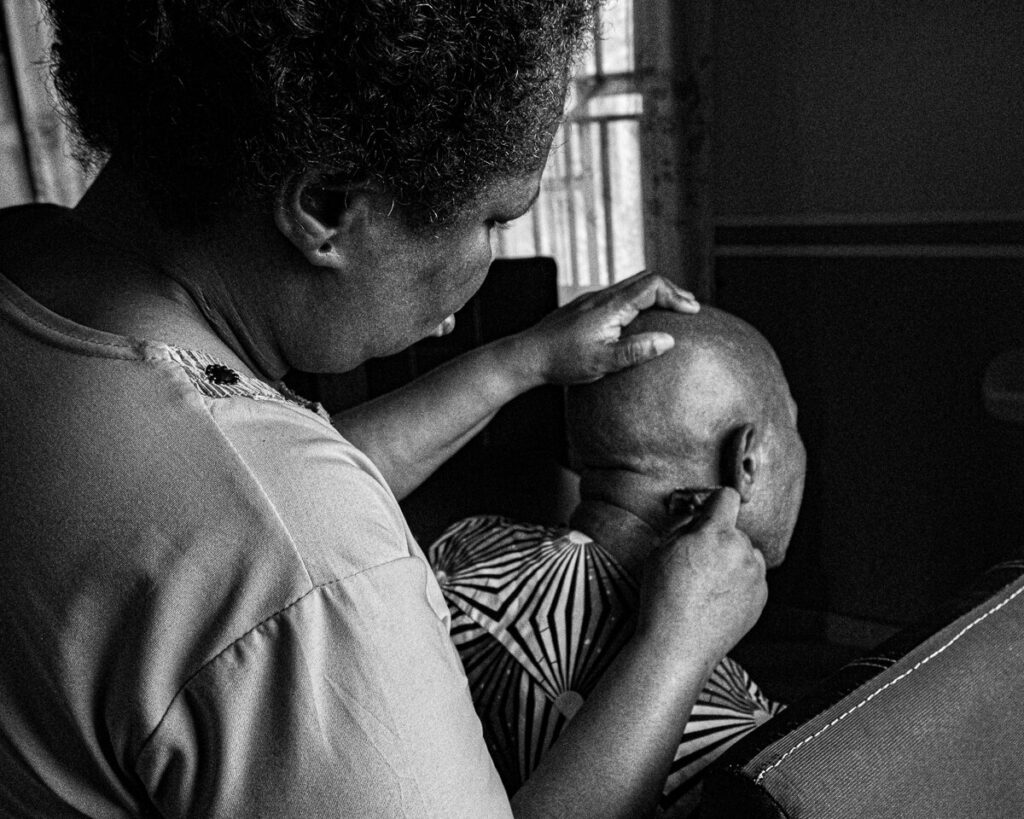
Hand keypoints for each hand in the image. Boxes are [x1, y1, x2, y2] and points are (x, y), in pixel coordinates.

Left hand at [511, 271, 698, 385]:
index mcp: (610, 306)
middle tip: (690, 307)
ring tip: (672, 310)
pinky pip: (618, 295)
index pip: (651, 285)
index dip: (676, 295)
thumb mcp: (603, 362)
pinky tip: (640, 318)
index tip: (693, 311)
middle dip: (671, 290)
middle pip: (644, 279)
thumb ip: (636, 351)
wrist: (526, 356)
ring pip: (630, 286)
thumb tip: (669, 340)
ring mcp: (591, 300)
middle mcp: (601, 296)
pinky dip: (638, 300)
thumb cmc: (562, 361)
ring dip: (655, 294)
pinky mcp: (585, 308)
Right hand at [637, 488, 767, 666]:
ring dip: (732, 561)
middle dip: (718, 540)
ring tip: (708, 585)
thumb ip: (686, 529)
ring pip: (746, 554)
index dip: (715, 501)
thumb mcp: (661, 551)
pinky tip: (718, 598)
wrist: (679, 644)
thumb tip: (699, 519)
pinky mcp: (761, 597)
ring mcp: (755, 575)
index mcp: (716, 534)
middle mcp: (741, 551)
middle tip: (696, 562)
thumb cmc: (664, 598)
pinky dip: (739, 583)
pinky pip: (752, 578)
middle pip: (734, 531)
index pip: (726, 497)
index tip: (709, 511)